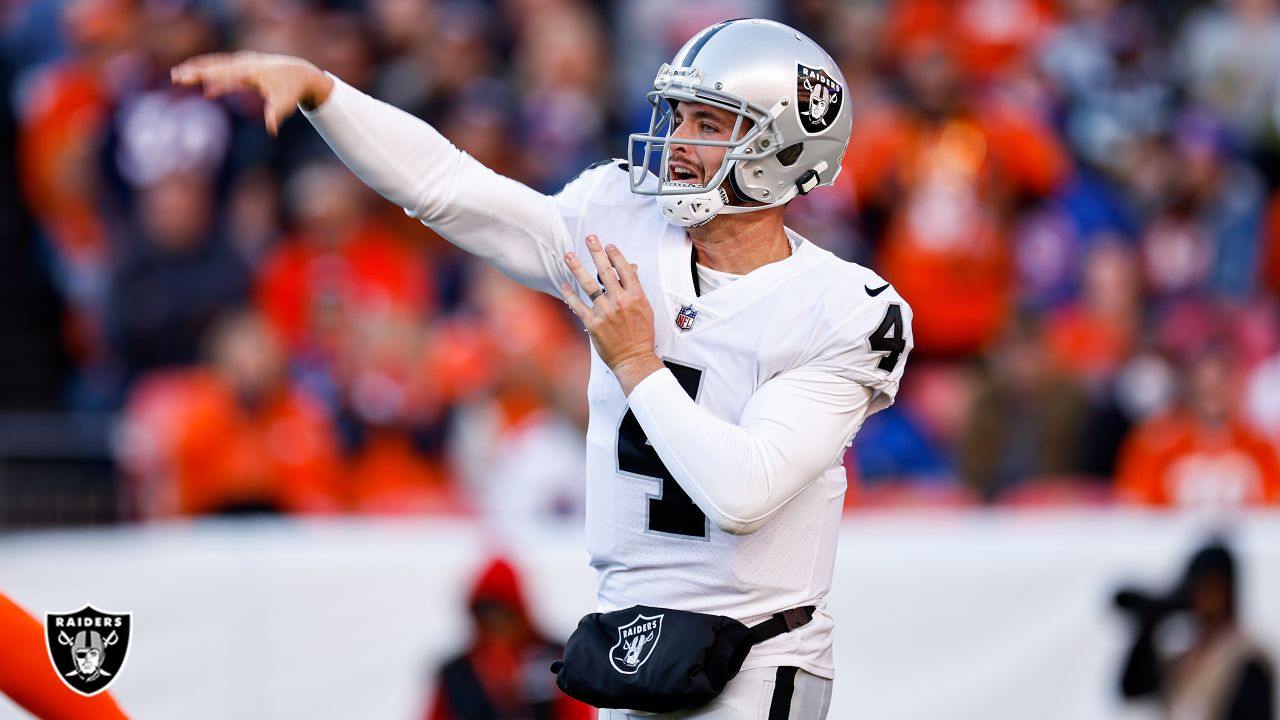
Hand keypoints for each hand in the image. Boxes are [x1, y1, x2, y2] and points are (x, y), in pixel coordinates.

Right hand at [170, 51, 333, 134]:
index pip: (222, 73)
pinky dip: (213, 77)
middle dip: (195, 71)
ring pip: (216, 65)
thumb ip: (275, 115)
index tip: (189, 78)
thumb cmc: (292, 90)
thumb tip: (272, 130)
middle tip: (176, 76)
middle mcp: (244, 64)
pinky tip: (208, 92)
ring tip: (179, 76)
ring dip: (199, 70)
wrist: (300, 74)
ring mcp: (243, 64)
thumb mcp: (285, 104)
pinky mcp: (244, 68)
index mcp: (250, 71)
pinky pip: (224, 70)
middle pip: (215, 66)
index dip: (204, 76)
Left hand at [560, 235, 663, 394]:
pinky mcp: (593, 323)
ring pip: (589, 285)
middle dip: (596, 252)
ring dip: (577, 268)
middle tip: (590, 238)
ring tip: (569, 255)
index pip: (624, 269)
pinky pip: (578, 305)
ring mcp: (605, 312)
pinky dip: (570, 295)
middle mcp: (620, 301)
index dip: (615, 255)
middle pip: (605, 271)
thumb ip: (636, 288)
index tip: (608, 245)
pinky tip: (564, 285)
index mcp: (635, 296)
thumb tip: (632, 268)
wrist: (634, 358)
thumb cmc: (641, 335)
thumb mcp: (645, 308)